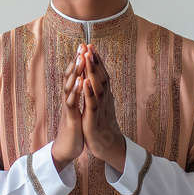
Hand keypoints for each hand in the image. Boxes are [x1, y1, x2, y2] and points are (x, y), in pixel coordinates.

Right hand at [51, 44, 85, 171]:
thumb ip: (79, 95)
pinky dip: (76, 92)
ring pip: (69, 87)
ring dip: (75, 72)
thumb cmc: (74, 128)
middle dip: (76, 61)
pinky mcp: (70, 119)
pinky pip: (72, 103)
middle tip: (81, 46)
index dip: (78, 61)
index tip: (84, 46)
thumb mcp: (78, 108)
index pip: (74, 75)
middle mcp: (68, 99)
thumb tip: (82, 80)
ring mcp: (68, 108)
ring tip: (80, 58)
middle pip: (70, 76)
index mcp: (72, 96)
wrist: (66, 149)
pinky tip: (80, 82)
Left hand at [81, 45, 125, 172]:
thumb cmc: (102, 126)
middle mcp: (104, 100)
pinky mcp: (94, 121)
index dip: (96, 60)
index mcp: (104, 96)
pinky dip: (89, 92)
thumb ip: (99, 93)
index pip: (101, 74)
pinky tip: (85, 81)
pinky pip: (92, 104)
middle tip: (88, 45)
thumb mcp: (100, 106)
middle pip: (100, 77)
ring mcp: (100, 110)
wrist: (108, 149)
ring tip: (87, 57)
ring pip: (97, 88)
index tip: (91, 46)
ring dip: (92, 72)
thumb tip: (99, 80)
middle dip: (94, 61)